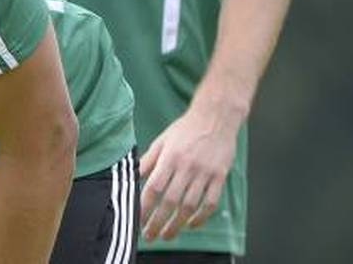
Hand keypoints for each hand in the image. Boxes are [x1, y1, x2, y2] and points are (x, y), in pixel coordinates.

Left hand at [138, 104, 239, 240]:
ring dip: (177, 224)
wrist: (216, 117)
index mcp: (170, 157)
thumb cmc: (185, 129)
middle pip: (170, 201)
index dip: (145, 206)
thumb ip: (149, 161)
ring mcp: (205, 172)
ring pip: (190, 206)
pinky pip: (210, 202)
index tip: (137, 220)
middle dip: (158, 222)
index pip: (154, 187)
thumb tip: (133, 178)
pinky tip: (191, 224)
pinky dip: (201, 217)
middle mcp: (187, 166)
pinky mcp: (220, 176)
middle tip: (149, 236)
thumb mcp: (162, 141)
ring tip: (167, 235)